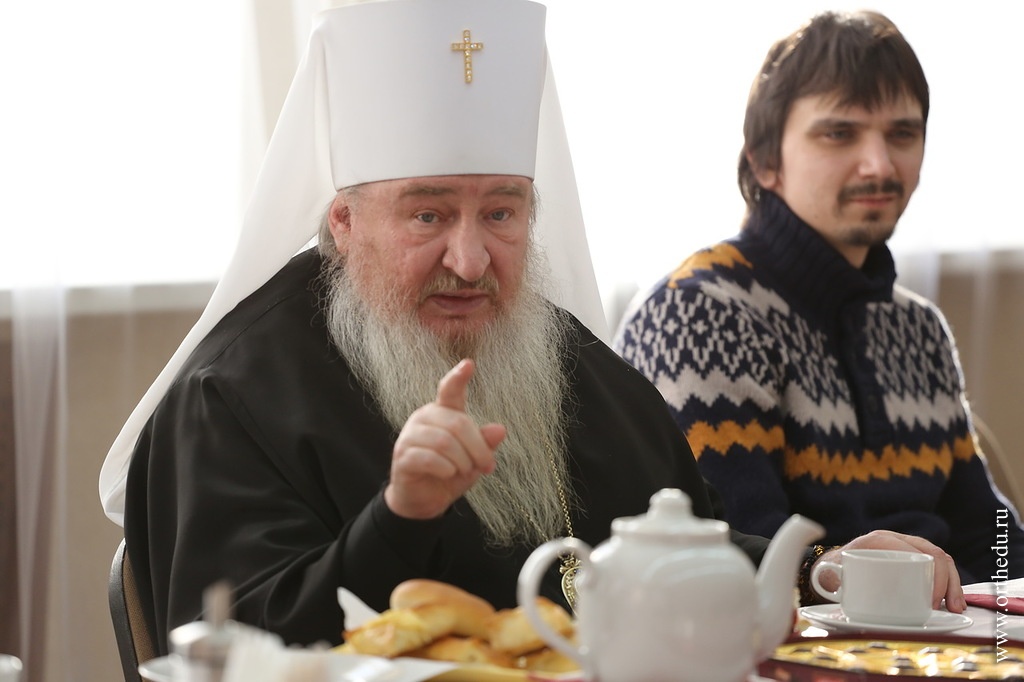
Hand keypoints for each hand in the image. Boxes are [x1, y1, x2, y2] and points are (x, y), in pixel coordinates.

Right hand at [385, 359, 505, 519]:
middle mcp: (424, 418)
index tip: (469, 364)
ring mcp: (410, 436)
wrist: (424, 501)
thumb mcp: (473, 459)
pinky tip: (447, 474)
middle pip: (457, 424)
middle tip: (486, 466)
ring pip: (444, 442)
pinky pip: (430, 458)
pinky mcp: (403, 457)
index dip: (458, 377)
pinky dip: (446, 469)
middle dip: (477, 448)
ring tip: (462, 471)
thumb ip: (484, 444)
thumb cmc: (450, 473)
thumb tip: (500, 429)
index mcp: (442, 413)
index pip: (449, 390)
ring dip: (462, 461)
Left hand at [813, 530, 965, 612]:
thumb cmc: (832, 574)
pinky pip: (937, 566)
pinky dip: (949, 582)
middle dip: (947, 580)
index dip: (928, 574)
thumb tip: (836, 582)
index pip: (912, 550)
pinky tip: (954, 601)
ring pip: (939, 559)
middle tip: (948, 608)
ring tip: (957, 608)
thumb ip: (830, 579)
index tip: (930, 603)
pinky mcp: (913, 560)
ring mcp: (906, 548)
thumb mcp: (830, 577)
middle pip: (932, 553)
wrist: (832, 570)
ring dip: (953, 583)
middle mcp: (895, 539)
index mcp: (878, 540)